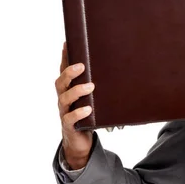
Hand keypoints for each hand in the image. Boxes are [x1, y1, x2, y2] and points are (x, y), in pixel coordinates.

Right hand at [55, 42, 94, 168]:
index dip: (64, 58)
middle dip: (70, 73)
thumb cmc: (89, 114)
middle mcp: (64, 98)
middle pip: (60, 82)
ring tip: (90, 87)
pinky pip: (70, 118)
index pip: (64, 71)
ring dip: (76, 91)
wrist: (81, 140)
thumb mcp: (95, 97)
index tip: (67, 43)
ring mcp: (65, 112)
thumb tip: (124, 69)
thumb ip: (102, 85)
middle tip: (82, 66)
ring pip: (64, 99)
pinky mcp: (69, 125)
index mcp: (69, 89)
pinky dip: (78, 113)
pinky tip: (88, 109)